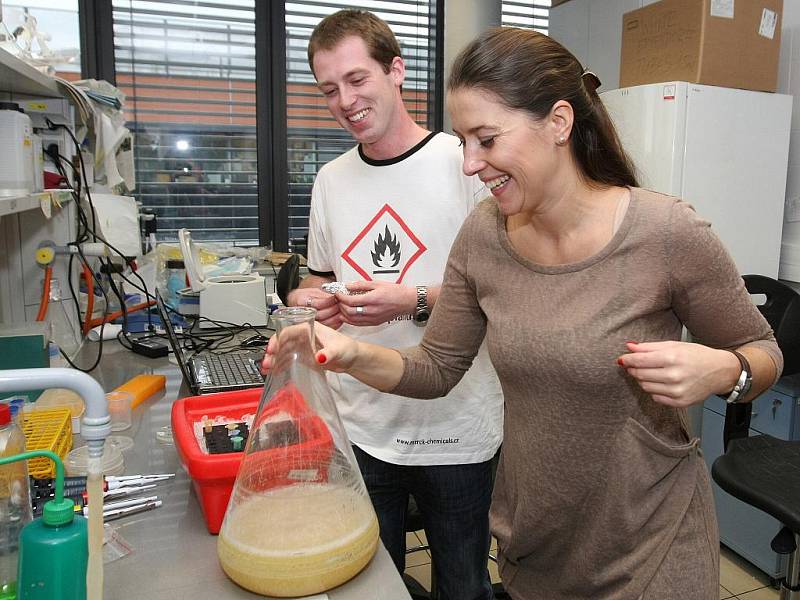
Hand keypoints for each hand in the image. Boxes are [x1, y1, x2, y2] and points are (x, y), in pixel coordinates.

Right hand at [260, 320, 358, 374]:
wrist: (352, 359)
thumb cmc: (348, 349)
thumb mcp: (339, 350)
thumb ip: (329, 354)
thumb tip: (319, 358)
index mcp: (311, 328)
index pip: (290, 330)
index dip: (279, 338)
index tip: (272, 349)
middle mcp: (305, 336)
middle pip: (284, 340)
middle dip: (273, 350)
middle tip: (267, 361)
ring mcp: (304, 346)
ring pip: (284, 350)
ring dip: (275, 358)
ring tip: (267, 368)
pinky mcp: (305, 357)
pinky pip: (289, 359)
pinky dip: (281, 364)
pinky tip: (275, 371)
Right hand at [286, 287, 343, 328]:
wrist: (297, 302)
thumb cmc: (305, 296)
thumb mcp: (313, 291)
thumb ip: (324, 295)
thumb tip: (336, 297)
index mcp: (301, 301)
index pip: (317, 304)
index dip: (328, 301)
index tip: (336, 297)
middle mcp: (302, 313)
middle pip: (321, 314)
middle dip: (334, 309)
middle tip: (341, 304)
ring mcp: (307, 322)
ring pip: (324, 322)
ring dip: (336, 317)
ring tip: (342, 310)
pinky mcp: (314, 328)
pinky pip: (326, 327)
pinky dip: (336, 323)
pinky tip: (340, 318)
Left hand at [335, 280, 415, 325]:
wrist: (407, 302)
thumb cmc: (395, 292)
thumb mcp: (377, 284)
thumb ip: (360, 285)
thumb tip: (348, 286)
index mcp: (372, 299)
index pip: (350, 301)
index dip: (341, 297)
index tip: (338, 293)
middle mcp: (371, 311)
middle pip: (349, 311)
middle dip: (341, 305)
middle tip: (339, 299)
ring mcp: (373, 318)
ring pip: (352, 320)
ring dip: (344, 313)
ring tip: (342, 307)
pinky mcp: (374, 323)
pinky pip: (358, 324)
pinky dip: (350, 320)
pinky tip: (348, 315)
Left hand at [617, 341, 738, 407]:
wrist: (721, 372)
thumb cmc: (697, 356)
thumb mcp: (674, 345)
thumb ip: (649, 347)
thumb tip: (629, 346)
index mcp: (672, 358)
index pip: (639, 361)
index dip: (627, 360)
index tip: (622, 359)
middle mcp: (674, 376)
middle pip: (640, 375)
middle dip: (633, 369)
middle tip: (635, 365)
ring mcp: (677, 391)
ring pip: (645, 387)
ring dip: (643, 380)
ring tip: (651, 373)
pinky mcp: (679, 402)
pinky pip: (655, 397)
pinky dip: (654, 390)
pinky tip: (662, 382)